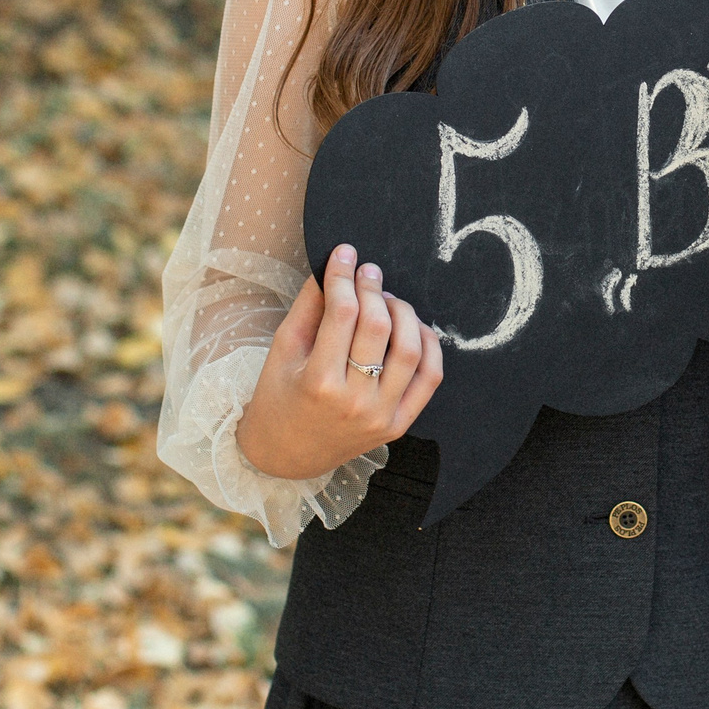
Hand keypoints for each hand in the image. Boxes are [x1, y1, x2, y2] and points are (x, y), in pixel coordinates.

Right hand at [235, 245, 444, 481]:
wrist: (286, 455)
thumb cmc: (278, 398)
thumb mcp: (283, 350)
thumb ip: (309, 306)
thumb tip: (333, 266)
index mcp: (318, 383)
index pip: (342, 313)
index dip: (344, 275)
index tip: (345, 253)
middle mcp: (354, 402)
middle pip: (377, 327)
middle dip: (373, 288)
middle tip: (367, 271)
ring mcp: (382, 416)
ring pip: (409, 350)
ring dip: (402, 312)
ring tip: (387, 299)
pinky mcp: (399, 425)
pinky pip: (429, 377)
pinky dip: (427, 344)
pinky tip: (411, 326)